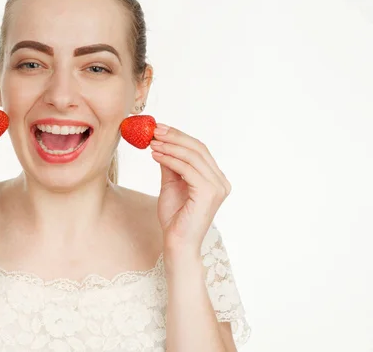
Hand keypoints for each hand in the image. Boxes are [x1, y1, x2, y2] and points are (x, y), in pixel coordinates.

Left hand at [150, 123, 231, 255]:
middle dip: (174, 137)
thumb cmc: (175, 217)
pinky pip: (187, 169)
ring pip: (193, 157)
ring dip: (170, 146)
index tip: (159, 128)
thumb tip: (161, 143)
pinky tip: (155, 155)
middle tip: (154, 130)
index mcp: (215, 178)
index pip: (199, 149)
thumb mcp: (171, 184)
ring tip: (151, 142)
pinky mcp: (208, 193)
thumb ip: (171, 165)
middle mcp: (221, 181)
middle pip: (198, 149)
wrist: (177, 243)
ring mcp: (217, 187)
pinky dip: (170, 159)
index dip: (179, 136)